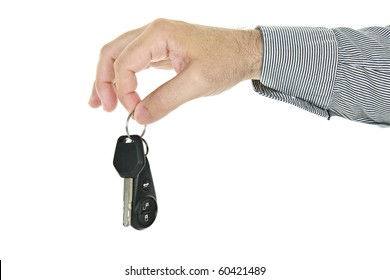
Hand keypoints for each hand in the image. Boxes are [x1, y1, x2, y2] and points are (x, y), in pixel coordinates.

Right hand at [89, 18, 262, 123]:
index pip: (125, 62)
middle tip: (103, 107)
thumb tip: (140, 116)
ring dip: (107, 78)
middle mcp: (153, 33)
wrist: (245, 52)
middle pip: (112, 53)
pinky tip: (119, 92)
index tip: (134, 111)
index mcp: (159, 33)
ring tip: (99, 102)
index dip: (124, 90)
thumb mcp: (197, 83)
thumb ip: (166, 100)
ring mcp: (157, 41)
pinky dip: (124, 78)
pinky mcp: (162, 52)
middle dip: (104, 81)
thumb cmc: (226, 59)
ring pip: (120, 56)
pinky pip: (134, 62)